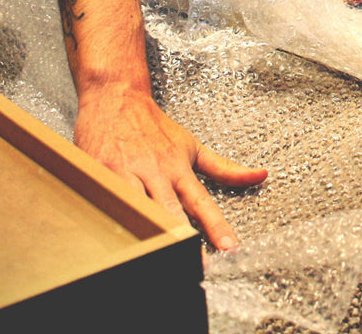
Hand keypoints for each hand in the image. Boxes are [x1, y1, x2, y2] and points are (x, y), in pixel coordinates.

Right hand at [74, 87, 266, 249]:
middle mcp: (155, 172)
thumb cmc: (154, 127)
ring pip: (138, 207)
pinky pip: (108, 201)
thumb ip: (225, 168)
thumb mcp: (193, 146)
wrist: (117, 98)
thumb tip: (261, 175)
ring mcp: (126, 174)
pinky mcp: (100, 175)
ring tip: (159, 257)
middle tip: (195, 262)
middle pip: (170, 210)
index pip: (202, 202)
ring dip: (150, 232)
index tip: (229, 247)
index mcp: (178, 167)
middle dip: (182, 237)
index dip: (216, 225)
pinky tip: (117, 239)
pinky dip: (113, 218)